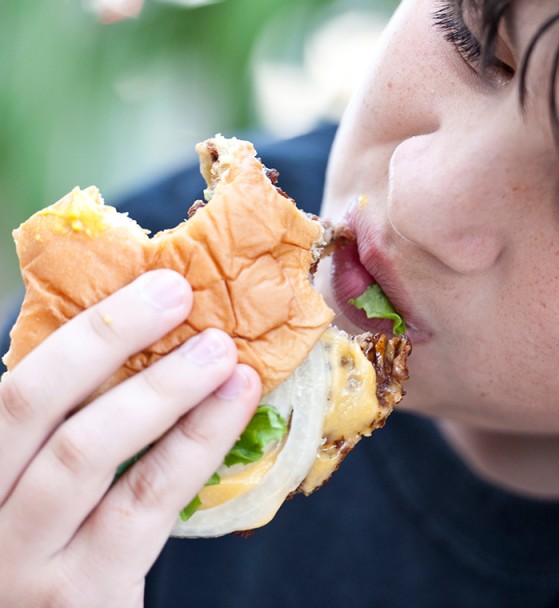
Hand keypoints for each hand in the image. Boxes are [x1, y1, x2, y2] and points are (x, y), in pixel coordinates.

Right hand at [0, 270, 261, 607]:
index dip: (81, 328)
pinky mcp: (80, 594)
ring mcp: (19, 559)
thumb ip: (75, 421)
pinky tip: (235, 400)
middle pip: (27, 402)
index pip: (15, 386)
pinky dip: (198, 441)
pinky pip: (146, 500)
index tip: (145, 284)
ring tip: (219, 350)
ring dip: (162, 388)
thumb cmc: (62, 552)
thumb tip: (152, 334)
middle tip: (175, 293)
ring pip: (86, 451)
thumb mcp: (44, 485)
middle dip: (105, 335)